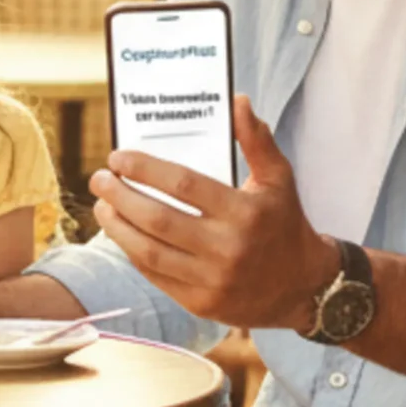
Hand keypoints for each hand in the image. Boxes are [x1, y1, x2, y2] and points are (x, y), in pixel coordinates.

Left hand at [90, 94, 338, 332]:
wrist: (304, 289)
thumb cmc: (285, 224)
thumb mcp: (278, 180)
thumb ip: (256, 140)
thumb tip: (237, 102)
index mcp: (245, 213)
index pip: (183, 185)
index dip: (145, 169)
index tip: (118, 158)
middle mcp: (228, 248)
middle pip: (158, 219)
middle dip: (120, 196)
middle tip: (100, 179)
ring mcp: (213, 280)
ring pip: (149, 252)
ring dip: (117, 227)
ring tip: (102, 206)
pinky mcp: (202, 304)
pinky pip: (155, 276)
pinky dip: (133, 253)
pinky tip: (122, 234)